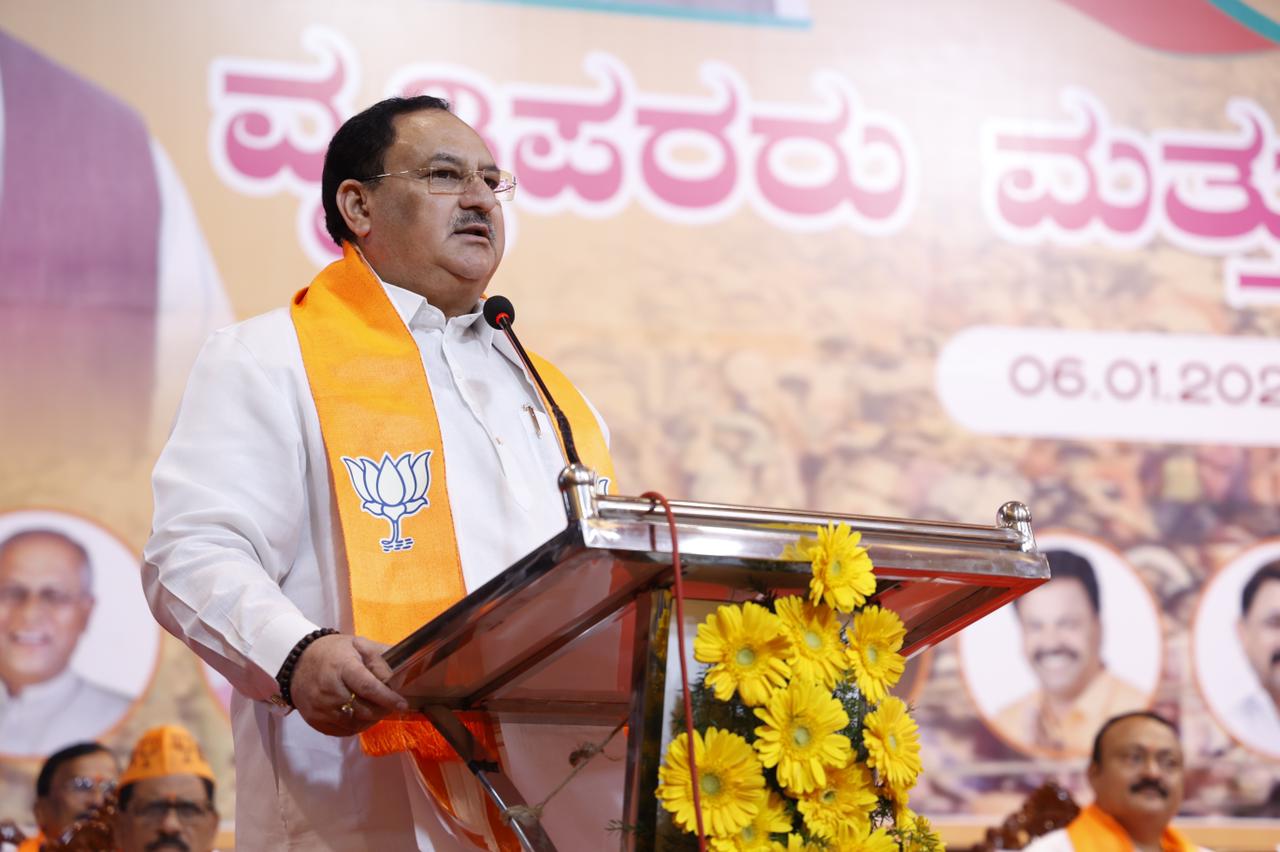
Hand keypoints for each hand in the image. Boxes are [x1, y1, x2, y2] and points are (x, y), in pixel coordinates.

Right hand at [290, 634, 408, 735]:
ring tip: (378, 710)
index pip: (368, 686)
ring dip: (371, 720)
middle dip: (382, 710)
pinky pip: (342, 731)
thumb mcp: (357, 644)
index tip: (403, 704)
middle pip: (363, 709)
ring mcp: (320, 707)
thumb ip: (380, 657)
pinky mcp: (314, 719)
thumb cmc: (333, 652)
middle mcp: (329, 689)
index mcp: (342, 667)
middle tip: (391, 705)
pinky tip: (362, 717)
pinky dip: (356, 727)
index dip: (387, 698)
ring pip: (354, 723)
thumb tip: (400, 672)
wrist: (297, 662)